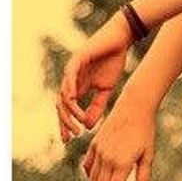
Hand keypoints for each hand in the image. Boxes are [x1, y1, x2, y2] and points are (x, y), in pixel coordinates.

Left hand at [58, 12, 130, 141]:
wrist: (120, 41)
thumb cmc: (113, 62)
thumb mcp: (106, 90)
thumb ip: (97, 107)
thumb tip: (89, 126)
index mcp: (78, 87)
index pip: (67, 108)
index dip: (66, 123)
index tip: (70, 139)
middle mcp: (72, 80)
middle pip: (61, 104)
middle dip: (65, 121)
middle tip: (72, 135)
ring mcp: (72, 69)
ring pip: (64, 93)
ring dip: (69, 110)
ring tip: (77, 123)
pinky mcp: (77, 59)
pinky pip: (70, 77)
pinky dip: (70, 90)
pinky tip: (73, 102)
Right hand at [82, 95, 155, 180]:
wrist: (133, 107)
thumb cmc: (146, 132)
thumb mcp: (148, 157)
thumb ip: (142, 179)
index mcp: (121, 163)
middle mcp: (107, 158)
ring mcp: (98, 151)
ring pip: (93, 180)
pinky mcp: (94, 144)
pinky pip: (88, 167)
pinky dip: (91, 178)